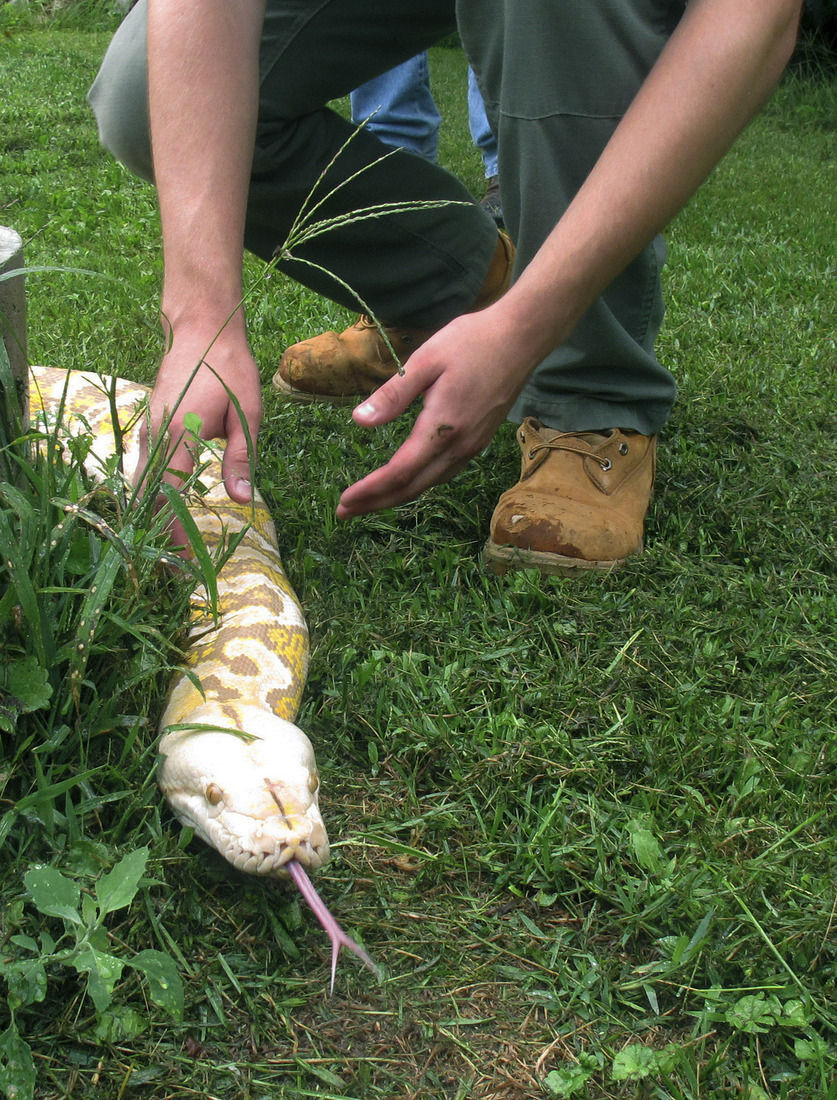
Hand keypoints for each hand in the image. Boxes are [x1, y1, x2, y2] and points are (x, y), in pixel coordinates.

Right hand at [137, 325, 261, 546]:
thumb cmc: (228, 368)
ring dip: (153, 520)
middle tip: (175, 571)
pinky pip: (144, 473)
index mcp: (179, 435)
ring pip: (141, 487)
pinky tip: (165, 517)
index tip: (184, 561)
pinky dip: (151, 500)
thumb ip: (241, 458)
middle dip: (158, 535)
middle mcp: (154, 437)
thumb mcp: (246, 413)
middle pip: (147, 498)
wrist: (200, 328)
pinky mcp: (149, 429)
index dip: (175, 531)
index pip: (170, 495)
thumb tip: (242, 501)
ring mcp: (147, 432)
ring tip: (168, 552)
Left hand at [336, 307, 533, 518]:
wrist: (521, 338)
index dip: (370, 490)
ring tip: (369, 501)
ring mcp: (473, 446)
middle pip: (413, 487)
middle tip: (345, 513)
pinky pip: (445, 473)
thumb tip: (359, 421)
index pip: (400, 472)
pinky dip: (419, 484)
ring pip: (430, 483)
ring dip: (397, 496)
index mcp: (442, 428)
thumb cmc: (472, 342)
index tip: (344, 501)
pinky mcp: (480, 440)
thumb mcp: (426, 360)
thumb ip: (392, 394)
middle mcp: (460, 446)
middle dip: (377, 503)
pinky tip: (407, 480)